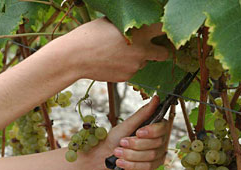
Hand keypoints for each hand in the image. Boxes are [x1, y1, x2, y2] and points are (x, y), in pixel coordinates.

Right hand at [54, 17, 168, 81]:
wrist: (76, 57)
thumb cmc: (91, 35)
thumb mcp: (112, 22)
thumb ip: (129, 24)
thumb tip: (136, 23)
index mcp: (140, 32)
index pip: (164, 29)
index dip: (163, 29)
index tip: (159, 30)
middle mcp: (142, 51)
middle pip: (164, 54)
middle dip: (161, 51)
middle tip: (151, 47)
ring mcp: (135, 66)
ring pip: (144, 62)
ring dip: (138, 58)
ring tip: (118, 52)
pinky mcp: (127, 77)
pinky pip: (132, 70)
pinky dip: (126, 66)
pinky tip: (112, 61)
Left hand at [104, 96, 168, 169]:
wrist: (105, 153)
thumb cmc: (116, 136)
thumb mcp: (128, 123)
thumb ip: (143, 113)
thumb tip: (156, 98)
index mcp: (156, 126)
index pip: (163, 128)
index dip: (151, 131)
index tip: (138, 132)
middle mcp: (160, 139)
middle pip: (156, 144)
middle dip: (136, 144)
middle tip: (121, 142)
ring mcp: (158, 154)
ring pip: (151, 157)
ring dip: (131, 155)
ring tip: (117, 152)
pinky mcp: (153, 166)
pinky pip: (147, 168)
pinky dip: (132, 165)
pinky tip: (121, 162)